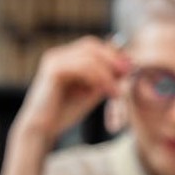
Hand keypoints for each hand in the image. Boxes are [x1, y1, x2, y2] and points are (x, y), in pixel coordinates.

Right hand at [11, 35, 129, 148]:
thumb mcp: (91, 93)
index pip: (93, 46)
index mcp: (66, 58)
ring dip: (108, 73)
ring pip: (89, 57)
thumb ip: (104, 79)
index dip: (113, 54)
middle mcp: (58, 55)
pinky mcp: (53, 70)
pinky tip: (109, 92)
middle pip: (91, 45)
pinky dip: (100, 79)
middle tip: (128, 74)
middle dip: (112, 59)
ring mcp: (54, 60)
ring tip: (118, 91)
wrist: (43, 128)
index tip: (130, 68)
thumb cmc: (65, 112)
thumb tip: (125, 67)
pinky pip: (83, 67)